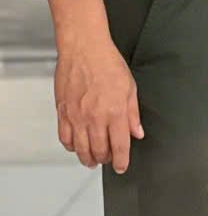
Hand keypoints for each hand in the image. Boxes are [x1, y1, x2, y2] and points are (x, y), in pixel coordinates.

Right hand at [54, 35, 143, 173]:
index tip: (122, 166)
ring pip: (81, 150)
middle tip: (108, 159)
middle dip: (105, 159)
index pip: (120, 146)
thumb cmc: (107, 62)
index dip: (121, 161)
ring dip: (88, 158)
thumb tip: (137, 133)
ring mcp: (76, 117)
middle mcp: (95, 118)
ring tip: (93, 158)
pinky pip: (65, 139)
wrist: (84, 48)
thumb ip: (133, 113)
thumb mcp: (130, 86)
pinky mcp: (63, 113)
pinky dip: (72, 147)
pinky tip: (77, 146)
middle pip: (99, 151)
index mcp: (115, 111)